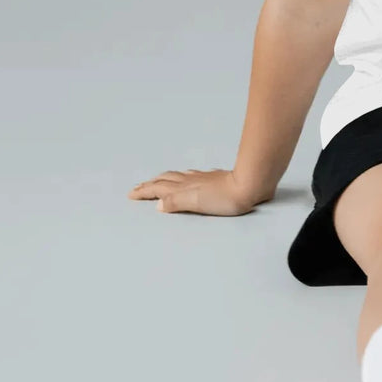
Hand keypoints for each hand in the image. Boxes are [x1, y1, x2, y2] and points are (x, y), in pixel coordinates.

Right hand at [127, 168, 266, 215]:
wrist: (249, 184)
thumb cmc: (225, 198)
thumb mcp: (196, 202)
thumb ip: (176, 202)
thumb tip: (158, 205)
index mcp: (183, 188)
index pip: (158, 189)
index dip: (144, 192)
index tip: (131, 194)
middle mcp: (190, 181)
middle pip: (165, 180)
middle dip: (150, 184)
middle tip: (139, 187)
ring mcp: (203, 178)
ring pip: (177, 176)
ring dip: (164, 179)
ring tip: (158, 180)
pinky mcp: (215, 179)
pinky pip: (192, 176)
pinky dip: (183, 177)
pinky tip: (189, 177)